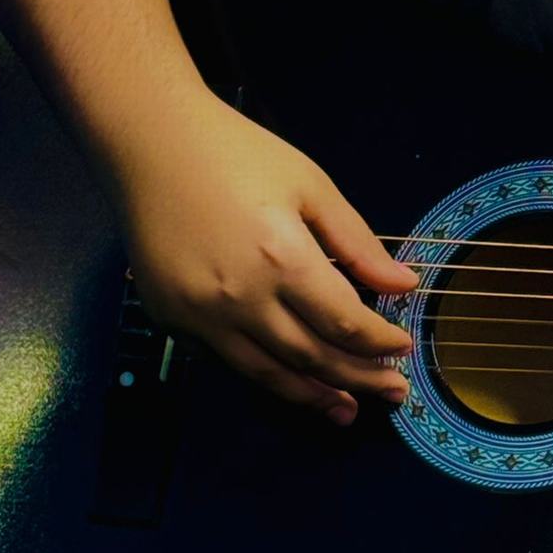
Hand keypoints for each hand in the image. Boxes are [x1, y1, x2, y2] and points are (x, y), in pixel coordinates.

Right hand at [112, 93, 417, 425]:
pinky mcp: (171, 320)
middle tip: (393, 392)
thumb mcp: (311, 185)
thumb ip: (358, 243)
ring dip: (313, 396)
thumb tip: (404, 285)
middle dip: (360, 379)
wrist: (148, 142)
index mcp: (282, 259)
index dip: (380, 343)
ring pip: (267, 374)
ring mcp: (200, 316)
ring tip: (347, 410)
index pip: (345, 323)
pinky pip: (227, 360)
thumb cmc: (236, 153)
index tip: (404, 349)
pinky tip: (290, 381)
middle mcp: (240, 299)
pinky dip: (265, 376)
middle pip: (312, 358)